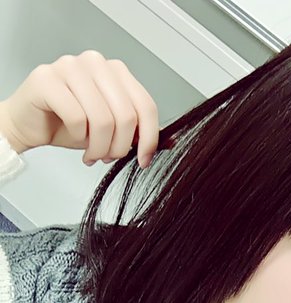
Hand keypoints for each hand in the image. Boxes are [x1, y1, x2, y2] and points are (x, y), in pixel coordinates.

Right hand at [0, 50, 158, 167]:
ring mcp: (71, 66)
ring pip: (102, 119)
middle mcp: (96, 63)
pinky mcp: (48, 79)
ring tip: (92, 154)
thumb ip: (138, 132)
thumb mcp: (112, 130)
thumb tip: (170, 142)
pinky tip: (75, 140)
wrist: (31, 124)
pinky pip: (77, 117)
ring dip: (99, 147)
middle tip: (108, 157)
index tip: (144, 160)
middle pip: (126, 116)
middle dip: (120, 148)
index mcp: (116, 71)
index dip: (149, 139)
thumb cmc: (69, 124)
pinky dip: (79, 137)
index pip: (146, 106)